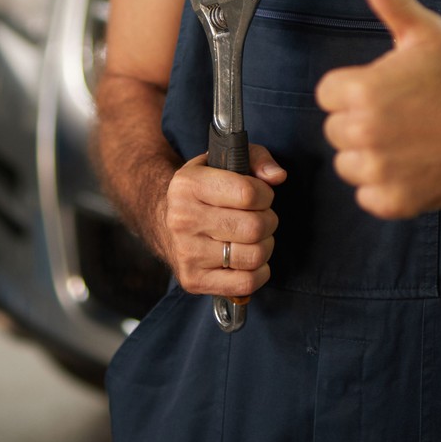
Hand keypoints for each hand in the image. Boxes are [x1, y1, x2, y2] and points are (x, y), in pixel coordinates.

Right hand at [156, 145, 285, 297]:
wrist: (163, 222)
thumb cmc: (204, 190)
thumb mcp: (225, 161)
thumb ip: (257, 158)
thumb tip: (277, 176)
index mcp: (188, 185)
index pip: (247, 193)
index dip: (265, 194)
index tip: (260, 195)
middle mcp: (183, 219)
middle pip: (254, 227)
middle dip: (268, 221)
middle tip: (260, 218)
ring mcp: (187, 253)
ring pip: (254, 256)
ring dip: (265, 246)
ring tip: (254, 238)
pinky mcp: (193, 280)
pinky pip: (246, 283)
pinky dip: (258, 272)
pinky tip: (249, 259)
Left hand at [316, 0, 440, 218]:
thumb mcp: (424, 32)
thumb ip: (390, 0)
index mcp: (361, 90)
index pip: (328, 94)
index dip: (355, 90)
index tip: (385, 91)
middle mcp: (363, 133)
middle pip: (336, 130)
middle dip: (361, 123)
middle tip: (402, 116)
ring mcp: (378, 171)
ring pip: (349, 165)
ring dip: (370, 157)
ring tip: (408, 141)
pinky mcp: (393, 202)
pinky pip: (368, 196)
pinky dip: (386, 188)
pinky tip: (413, 167)